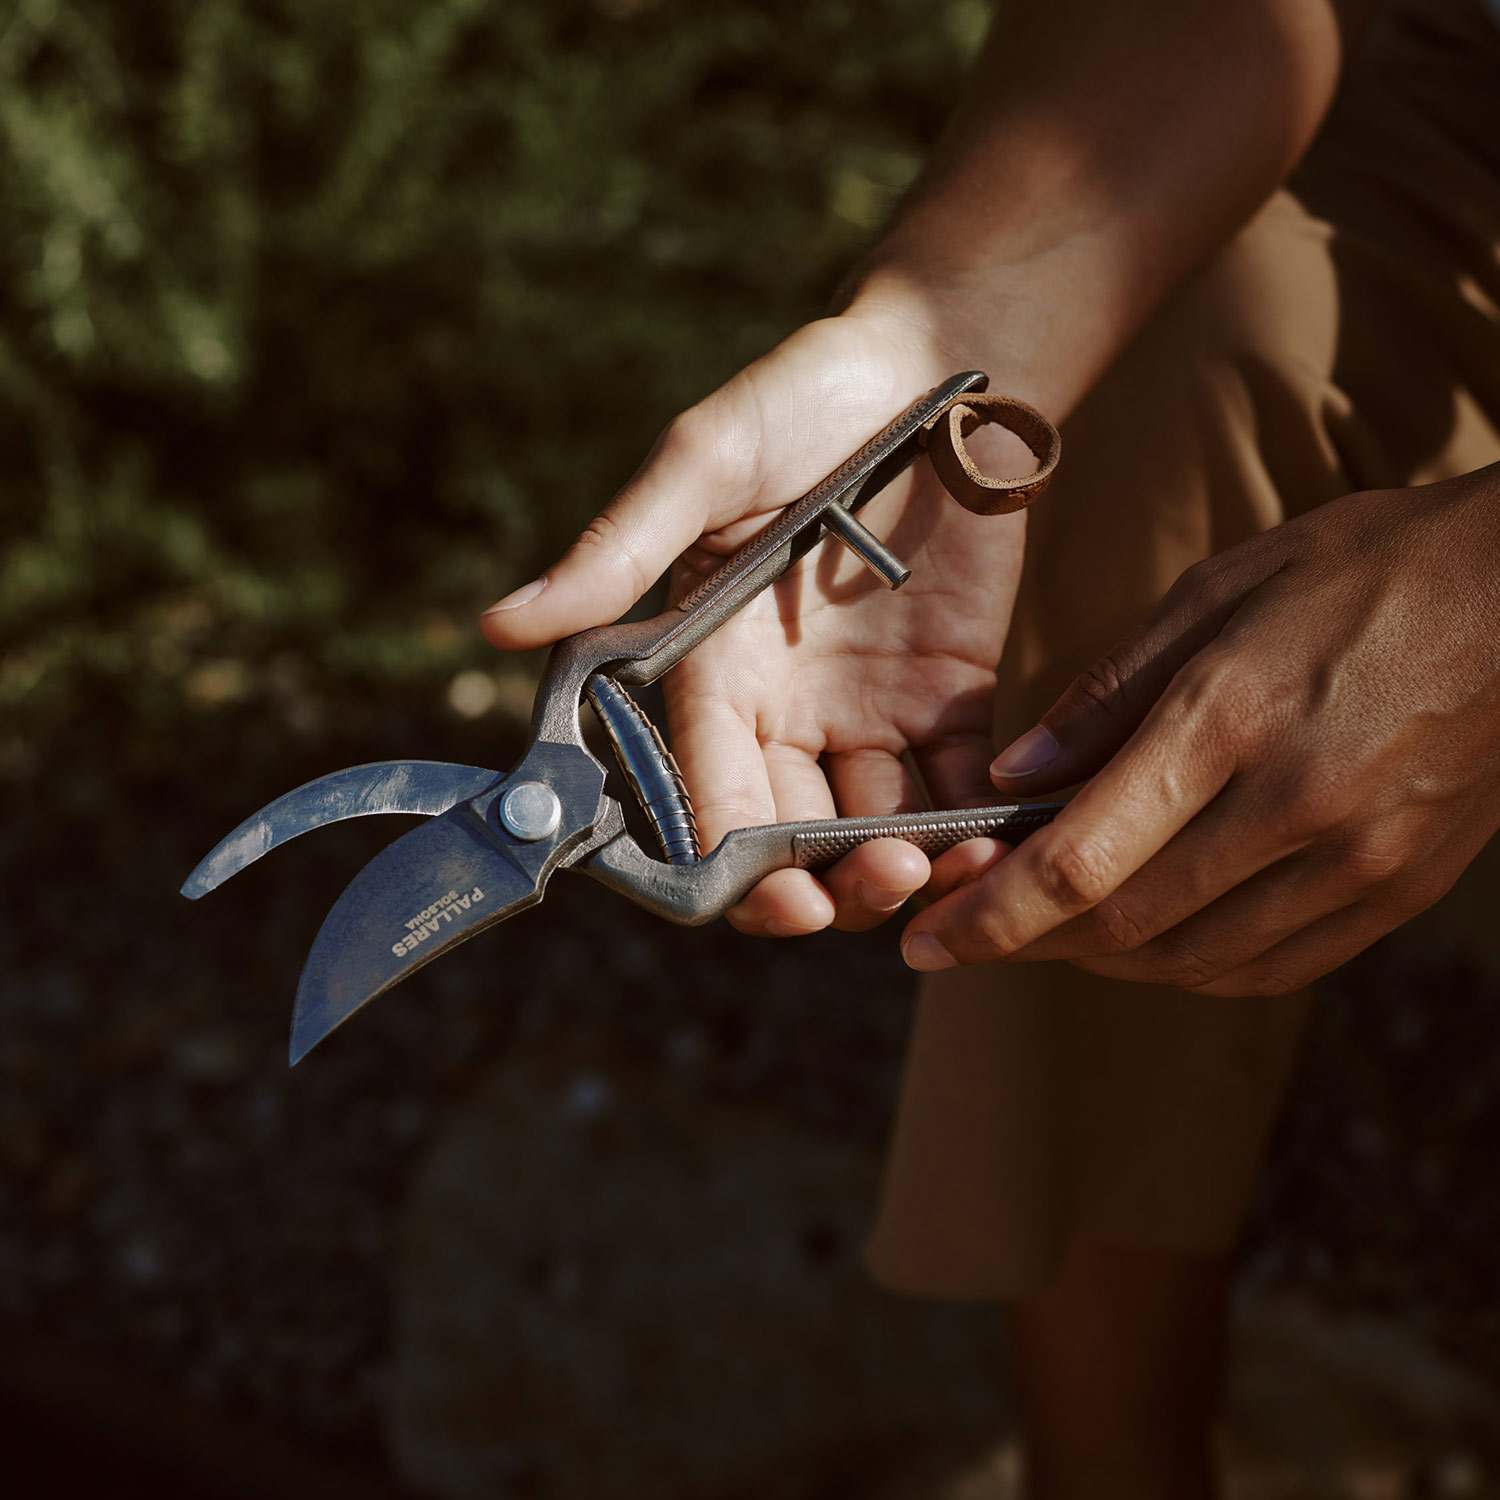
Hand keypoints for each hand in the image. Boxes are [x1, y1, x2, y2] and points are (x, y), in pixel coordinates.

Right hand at [480, 307, 1040, 935]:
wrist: (939, 360)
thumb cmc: (805, 398)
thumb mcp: (704, 463)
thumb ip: (617, 551)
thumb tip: (496, 627)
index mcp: (712, 664)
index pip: (703, 784)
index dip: (723, 851)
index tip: (763, 891)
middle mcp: (783, 704)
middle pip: (785, 833)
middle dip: (813, 883)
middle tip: (855, 891)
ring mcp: (868, 707)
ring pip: (870, 829)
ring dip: (893, 870)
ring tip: (930, 874)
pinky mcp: (948, 695)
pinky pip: (956, 785)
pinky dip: (971, 828)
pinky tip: (989, 848)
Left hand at [902, 467, 1499, 993]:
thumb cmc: (1367, 570)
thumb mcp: (1220, 591)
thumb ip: (1107, 695)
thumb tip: (1013, 779)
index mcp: (1230, 719)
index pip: (1080, 860)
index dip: (990, 916)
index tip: (929, 942)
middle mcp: (1293, 808)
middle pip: (1121, 926)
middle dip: (1024, 945)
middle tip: (968, 936)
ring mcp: (1357, 863)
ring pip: (1188, 962)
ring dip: (1097, 961)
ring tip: (1045, 933)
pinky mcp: (1398, 892)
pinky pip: (1266, 967)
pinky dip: (1186, 969)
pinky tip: (1147, 942)